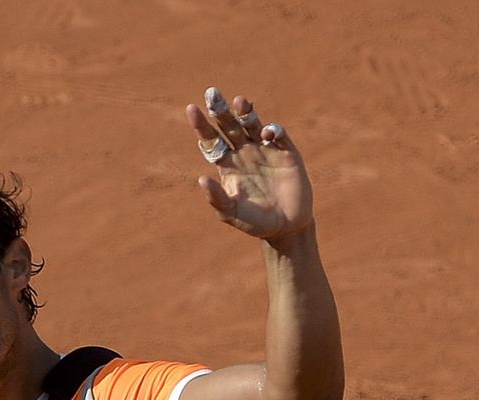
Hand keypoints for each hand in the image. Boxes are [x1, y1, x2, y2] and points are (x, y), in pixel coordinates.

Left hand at [186, 87, 313, 241]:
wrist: (287, 227)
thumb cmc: (255, 222)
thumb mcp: (232, 213)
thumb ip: (217, 198)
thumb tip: (201, 179)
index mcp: (227, 164)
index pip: (211, 140)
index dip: (201, 125)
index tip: (191, 108)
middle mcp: (244, 152)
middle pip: (228, 126)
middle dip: (220, 110)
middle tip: (211, 93)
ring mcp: (265, 150)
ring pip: (251, 124)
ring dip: (245, 111)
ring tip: (239, 101)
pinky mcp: (286, 152)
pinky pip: (277, 134)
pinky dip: (272, 130)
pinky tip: (267, 133)